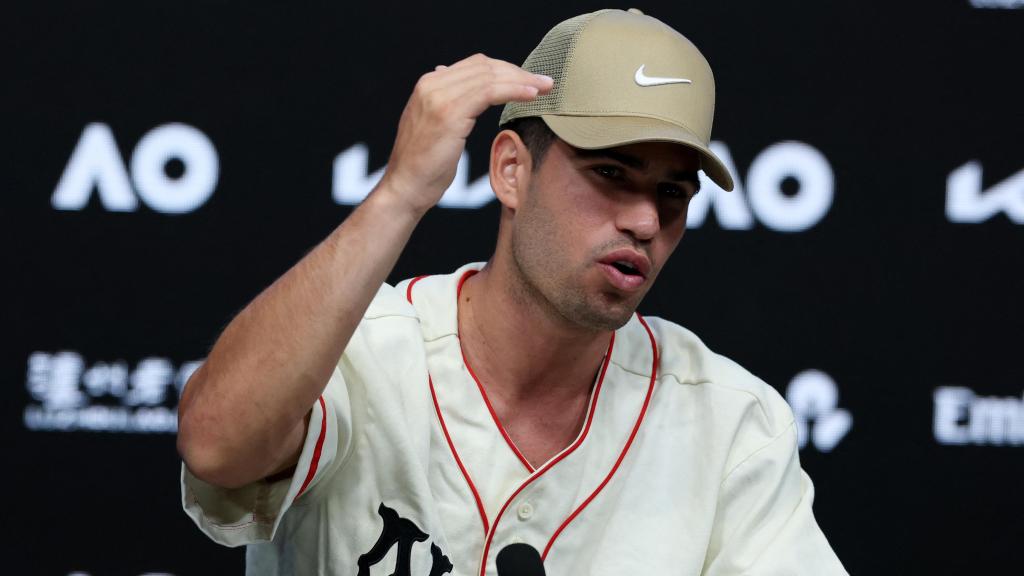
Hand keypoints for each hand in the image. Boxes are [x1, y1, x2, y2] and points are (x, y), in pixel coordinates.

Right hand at [376, 53, 552, 214]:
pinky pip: (489, 92)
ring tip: (546, 88)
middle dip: (518, 73)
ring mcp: (438, 97)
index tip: (529, 82)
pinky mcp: (449, 113)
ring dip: (523, 80)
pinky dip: (514, 90)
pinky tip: (532, 96)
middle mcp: (431, 84)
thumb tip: (454, 81)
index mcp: (428, 85)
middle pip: (485, 66)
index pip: (475, 65)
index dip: (506, 70)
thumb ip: (445, 102)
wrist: (405, 189)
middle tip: (545, 82)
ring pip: (490, 77)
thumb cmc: (423, 167)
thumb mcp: (435, 127)